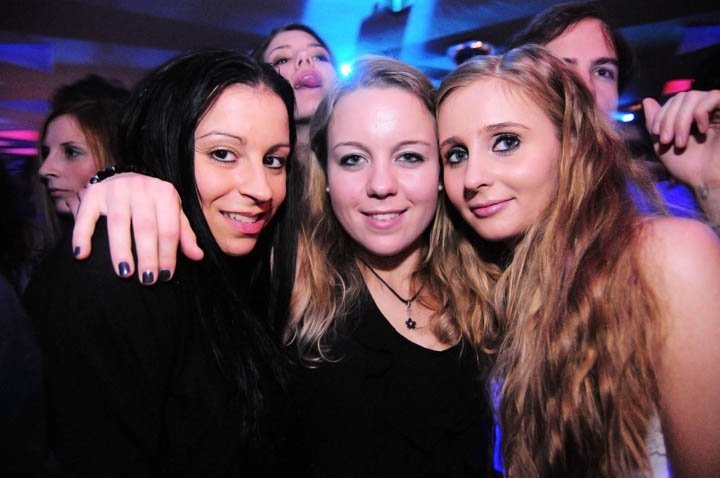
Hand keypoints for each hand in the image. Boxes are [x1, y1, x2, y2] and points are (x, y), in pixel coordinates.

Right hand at [72, 173, 203, 283]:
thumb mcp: (173, 213)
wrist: (124, 178)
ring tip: (125, 273)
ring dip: (121, 250)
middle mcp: (141, 187)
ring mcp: (116, 189)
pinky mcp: (93, 193)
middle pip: (145, 227)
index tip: (165, 276)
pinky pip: (86, 216)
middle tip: (148, 280)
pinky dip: (82, 235)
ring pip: (118, 223)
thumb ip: (184, 234)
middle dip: (148, 255)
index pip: (169, 228)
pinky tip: (82, 254)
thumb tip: (197, 256)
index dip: (168, 253)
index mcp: (164, 193)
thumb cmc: (153, 203)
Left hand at [642, 90, 719, 188]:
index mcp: (691, 116)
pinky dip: (700, 111)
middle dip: (668, 118)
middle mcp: (706, 110)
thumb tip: (646, 100)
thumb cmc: (688, 167)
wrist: (707, 182)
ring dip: (681, 119)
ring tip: (680, 142)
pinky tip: (700, 130)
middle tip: (667, 140)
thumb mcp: (663, 144)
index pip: (673, 100)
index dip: (661, 114)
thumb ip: (654, 123)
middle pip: (681, 96)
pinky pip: (715, 95)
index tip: (656, 134)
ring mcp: (718, 111)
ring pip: (693, 95)